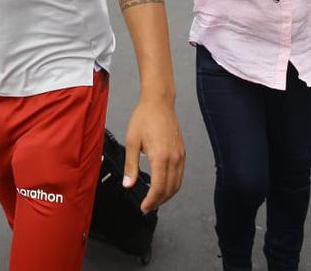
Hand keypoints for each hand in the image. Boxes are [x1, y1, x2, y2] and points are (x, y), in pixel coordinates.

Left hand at [123, 97, 185, 213]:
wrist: (158, 103)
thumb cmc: (144, 118)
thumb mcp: (132, 142)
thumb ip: (131, 165)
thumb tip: (128, 184)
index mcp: (160, 157)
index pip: (159, 188)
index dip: (151, 201)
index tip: (143, 207)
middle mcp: (174, 158)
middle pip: (170, 189)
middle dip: (159, 201)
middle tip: (147, 206)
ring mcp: (180, 155)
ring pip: (177, 184)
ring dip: (167, 195)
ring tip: (155, 200)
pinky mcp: (182, 152)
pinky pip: (180, 175)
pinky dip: (173, 185)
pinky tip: (163, 186)